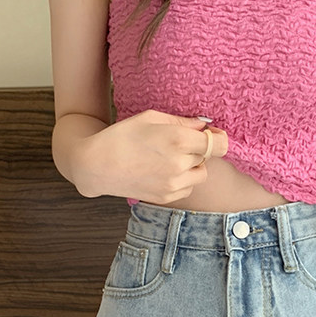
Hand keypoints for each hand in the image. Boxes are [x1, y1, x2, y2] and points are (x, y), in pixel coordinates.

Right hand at [75, 109, 228, 201]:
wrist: (96, 166)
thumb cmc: (121, 136)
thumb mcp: (151, 118)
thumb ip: (183, 122)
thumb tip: (205, 126)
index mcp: (178, 140)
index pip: (219, 144)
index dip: (218, 138)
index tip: (211, 134)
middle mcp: (180, 164)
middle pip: (208, 157)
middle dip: (199, 149)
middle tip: (179, 144)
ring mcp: (174, 184)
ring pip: (201, 174)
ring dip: (193, 166)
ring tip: (171, 158)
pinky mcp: (167, 197)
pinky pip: (187, 187)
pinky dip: (182, 180)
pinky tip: (163, 171)